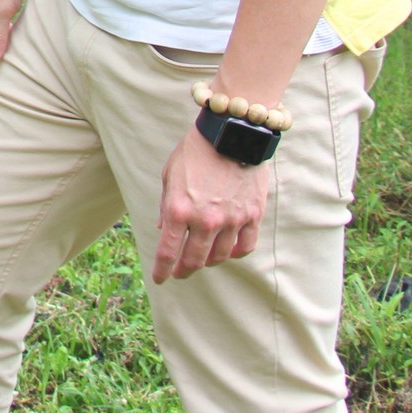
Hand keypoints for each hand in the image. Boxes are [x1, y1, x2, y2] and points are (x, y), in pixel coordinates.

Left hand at [152, 127, 269, 282]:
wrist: (231, 133)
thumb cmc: (194, 151)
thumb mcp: (169, 175)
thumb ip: (165, 205)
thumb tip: (161, 229)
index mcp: (177, 209)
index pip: (167, 252)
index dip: (162, 270)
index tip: (159, 279)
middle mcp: (204, 220)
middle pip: (194, 261)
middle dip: (184, 270)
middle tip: (180, 272)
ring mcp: (231, 220)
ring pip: (219, 257)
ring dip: (208, 261)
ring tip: (202, 258)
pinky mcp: (252, 216)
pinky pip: (245, 247)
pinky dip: (235, 252)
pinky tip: (228, 250)